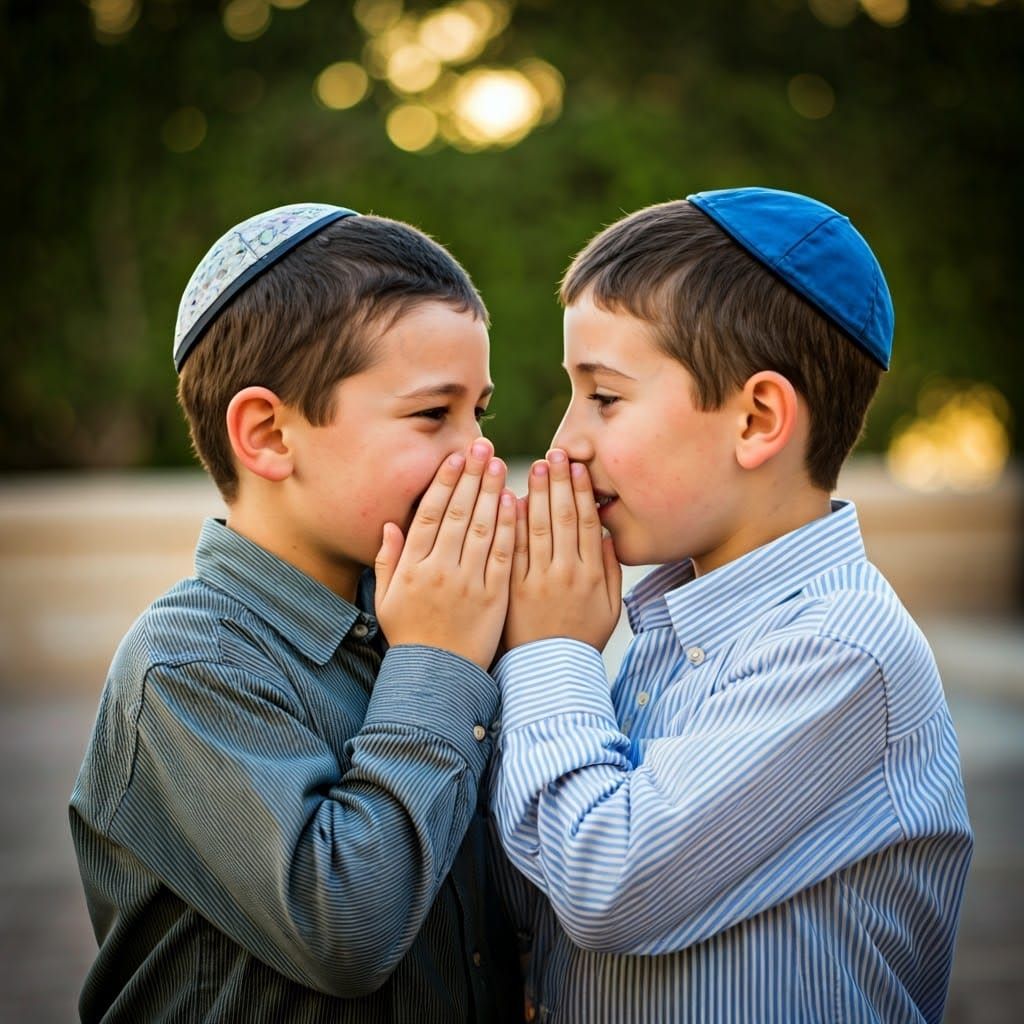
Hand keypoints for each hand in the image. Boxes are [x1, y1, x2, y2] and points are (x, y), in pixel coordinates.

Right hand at [374, 439, 516, 669]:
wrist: (438, 677)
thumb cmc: (410, 636)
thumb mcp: (387, 599)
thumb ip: (388, 560)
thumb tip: (390, 525)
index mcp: (413, 567)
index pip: (431, 514)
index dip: (445, 483)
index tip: (456, 458)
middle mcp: (440, 569)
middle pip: (459, 513)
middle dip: (472, 476)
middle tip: (485, 447)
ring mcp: (468, 582)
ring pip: (483, 528)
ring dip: (493, 492)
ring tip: (502, 465)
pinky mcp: (494, 596)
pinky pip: (504, 555)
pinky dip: (510, 527)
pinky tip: (515, 503)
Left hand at [504, 449, 621, 650]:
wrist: (550, 675)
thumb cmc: (581, 640)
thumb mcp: (610, 609)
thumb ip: (611, 572)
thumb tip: (609, 537)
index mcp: (592, 575)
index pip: (588, 523)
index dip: (583, 492)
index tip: (578, 468)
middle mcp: (566, 574)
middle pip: (564, 518)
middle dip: (559, 483)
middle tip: (554, 454)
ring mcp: (537, 582)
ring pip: (538, 528)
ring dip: (538, 493)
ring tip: (535, 466)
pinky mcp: (512, 590)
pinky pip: (511, 550)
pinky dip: (511, 523)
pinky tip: (509, 498)